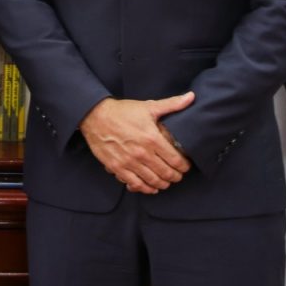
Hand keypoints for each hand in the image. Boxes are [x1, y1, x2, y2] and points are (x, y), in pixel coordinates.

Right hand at [79, 93, 193, 193]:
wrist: (95, 116)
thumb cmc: (122, 111)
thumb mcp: (148, 106)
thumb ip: (172, 104)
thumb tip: (191, 97)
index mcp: (152, 138)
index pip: (176, 160)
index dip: (184, 166)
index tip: (185, 166)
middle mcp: (142, 153)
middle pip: (166, 173)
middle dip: (176, 176)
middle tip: (178, 175)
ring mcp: (129, 162)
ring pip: (153, 181)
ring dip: (163, 184)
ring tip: (166, 181)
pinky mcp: (117, 168)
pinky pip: (135, 184)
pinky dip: (145, 189)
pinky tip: (150, 187)